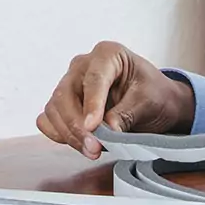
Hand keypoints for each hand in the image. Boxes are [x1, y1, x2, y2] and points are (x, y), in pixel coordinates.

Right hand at [37, 41, 195, 158]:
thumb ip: (126, 114)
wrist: (156, 103)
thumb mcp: (149, 101)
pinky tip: (77, 143)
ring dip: (68, 134)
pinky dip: (58, 133)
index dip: (92, 104)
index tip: (93, 127)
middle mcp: (83, 65)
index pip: (94, 79)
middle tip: (93, 149)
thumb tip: (107, 131)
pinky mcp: (63, 103)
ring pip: (54, 108)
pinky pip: (48, 118)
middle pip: (66, 94)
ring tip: (91, 151)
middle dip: (76, 125)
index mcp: (108, 54)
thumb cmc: (155, 95)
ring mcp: (70, 83)